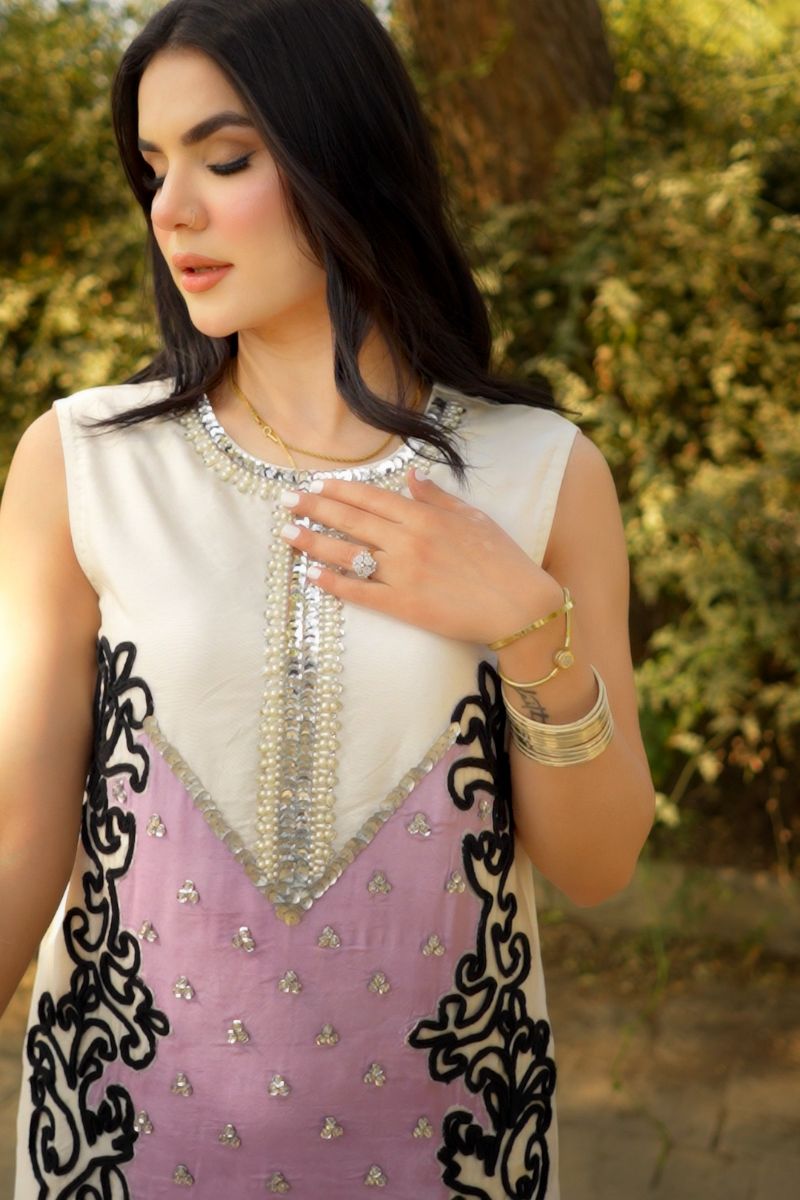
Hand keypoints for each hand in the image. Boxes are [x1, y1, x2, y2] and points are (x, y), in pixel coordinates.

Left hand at [279, 467, 563, 644]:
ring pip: (348, 553)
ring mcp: (404, 573)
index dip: (339, 490)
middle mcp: (408, 540)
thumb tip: (413, 477)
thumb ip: (438, 498)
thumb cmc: (503, 561)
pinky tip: (312, 577)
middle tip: (286, 502)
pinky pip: (361, 592)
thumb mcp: (474, 518)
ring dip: (314, 542)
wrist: (519, 607)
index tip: (315, 485)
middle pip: (351, 520)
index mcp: (424, 516)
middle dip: (314, 508)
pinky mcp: (404, 605)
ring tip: (288, 534)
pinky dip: (335, 583)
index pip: (371, 497)